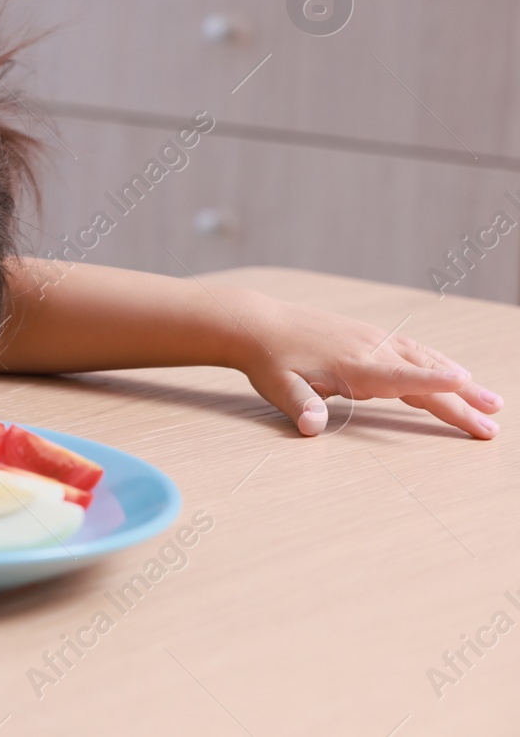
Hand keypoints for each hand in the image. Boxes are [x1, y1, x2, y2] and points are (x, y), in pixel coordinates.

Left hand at [229, 292, 501, 438]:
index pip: (399, 378)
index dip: (432, 382)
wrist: (257, 323)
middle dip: (461, 399)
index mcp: (352, 366)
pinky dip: (439, 364)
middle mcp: (370, 350)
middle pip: (424, 375)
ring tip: (491, 402)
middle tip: (493, 424)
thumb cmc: (269, 360)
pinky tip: (455, 374)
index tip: (465, 385)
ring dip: (460, 381)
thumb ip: (301, 406)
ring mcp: (373, 340)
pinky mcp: (370, 336)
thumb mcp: (277, 387)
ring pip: (425, 360)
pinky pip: (414, 351)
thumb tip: (312, 427)